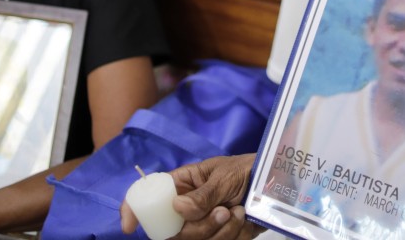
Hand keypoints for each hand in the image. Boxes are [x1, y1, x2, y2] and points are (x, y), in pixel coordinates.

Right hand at [120, 154, 258, 239]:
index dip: (133, 210)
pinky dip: (234, 235)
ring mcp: (202, 225)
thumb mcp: (223, 176)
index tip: (130, 226)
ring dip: (221, 230)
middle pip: (173, 232)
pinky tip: (245, 219)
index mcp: (180, 186)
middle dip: (199, 227)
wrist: (274, 184)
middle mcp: (186, 208)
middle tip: (223, 210)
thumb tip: (177, 208)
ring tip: (239, 211)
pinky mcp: (219, 238)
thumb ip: (203, 195)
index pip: (148, 196)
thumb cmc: (245, 170)